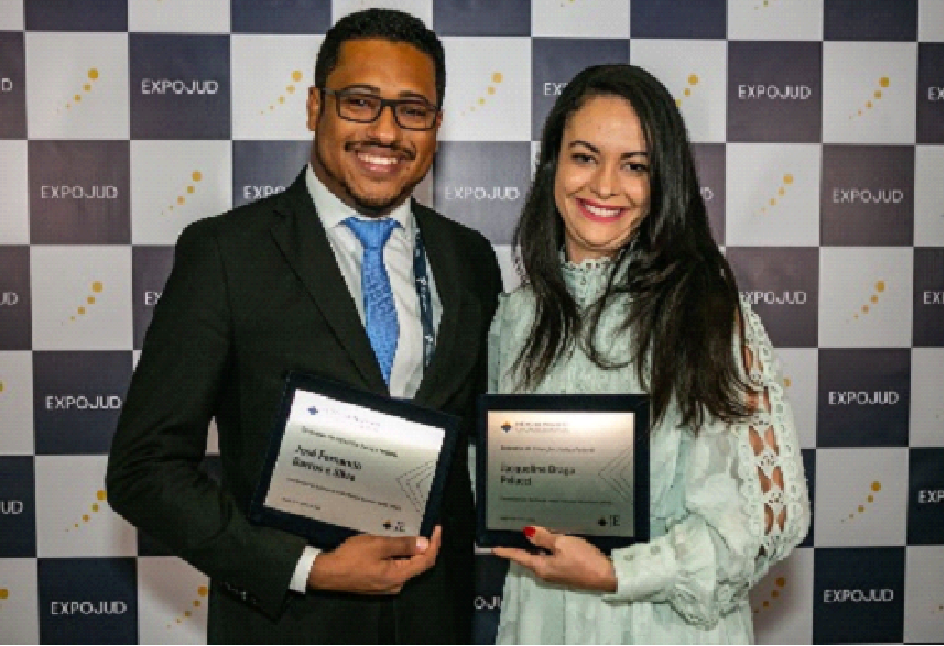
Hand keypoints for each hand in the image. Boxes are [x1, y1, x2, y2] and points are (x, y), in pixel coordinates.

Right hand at [307, 526, 441, 593]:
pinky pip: (396, 568)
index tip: (436, 528)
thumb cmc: (352, 557)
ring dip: (411, 550)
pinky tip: (396, 543)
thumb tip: (425, 543)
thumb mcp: (378, 545)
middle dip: (425, 546)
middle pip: (418, 564)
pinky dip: (400, 555)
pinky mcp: (378, 582)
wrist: (327, 573)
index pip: (426, 561)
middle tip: (426, 527)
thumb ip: (403, 545)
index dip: (434, 544)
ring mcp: (386, 585)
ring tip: (412, 531)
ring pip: (406, 566)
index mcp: (398, 576)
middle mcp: (396, 584)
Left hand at [492, 526, 617, 592]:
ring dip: (534, 546)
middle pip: (528, 557)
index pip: (518, 557)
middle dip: (520, 546)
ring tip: (528, 532)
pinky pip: (550, 558)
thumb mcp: (562, 544)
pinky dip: (546, 549)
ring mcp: (556, 573)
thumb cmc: (582, 559)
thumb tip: (527, 533)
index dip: (506, 551)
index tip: (493, 548)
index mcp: (541, 567)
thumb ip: (544, 538)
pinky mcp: (566, 571)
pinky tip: (549, 539)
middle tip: (511, 532)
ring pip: (540, 557)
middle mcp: (545, 572)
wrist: (606, 576)